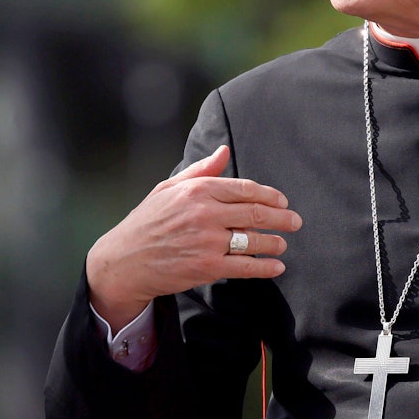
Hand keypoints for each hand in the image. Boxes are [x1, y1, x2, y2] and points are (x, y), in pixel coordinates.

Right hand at [85, 145, 301, 327]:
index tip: (282, 201)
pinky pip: (245, 267)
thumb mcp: (167, 189)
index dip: (270, 195)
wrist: (122, 262)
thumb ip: (200, 171)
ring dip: (275, 242)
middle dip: (282, 218)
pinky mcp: (206, 267)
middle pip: (256, 213)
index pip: (246, 189)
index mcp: (197, 191)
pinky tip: (277, 267)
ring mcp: (207, 241)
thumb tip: (224, 151)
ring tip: (283, 244)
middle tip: (295, 221)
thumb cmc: (146, 222)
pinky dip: (265, 267)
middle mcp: (205, 213)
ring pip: (254, 240)